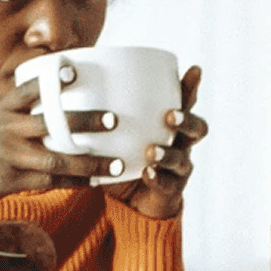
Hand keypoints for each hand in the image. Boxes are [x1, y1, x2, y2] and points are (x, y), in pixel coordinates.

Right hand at [0, 77, 117, 199]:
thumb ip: (17, 105)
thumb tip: (51, 91)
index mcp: (2, 108)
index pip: (29, 90)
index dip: (51, 81)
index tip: (73, 73)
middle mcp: (8, 129)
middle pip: (52, 124)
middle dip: (84, 122)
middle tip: (111, 120)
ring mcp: (12, 156)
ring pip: (57, 160)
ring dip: (89, 163)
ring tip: (114, 163)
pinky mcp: (14, 180)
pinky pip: (51, 183)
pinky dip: (74, 182)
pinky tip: (94, 181)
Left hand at [106, 66, 204, 217]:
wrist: (129, 201)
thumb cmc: (122, 159)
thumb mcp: (114, 134)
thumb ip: (105, 114)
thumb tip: (72, 81)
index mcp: (169, 126)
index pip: (186, 103)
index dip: (191, 87)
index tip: (193, 69)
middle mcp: (179, 145)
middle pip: (197, 129)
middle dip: (186, 120)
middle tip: (169, 115)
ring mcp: (177, 169)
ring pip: (182, 159)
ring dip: (168, 153)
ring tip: (151, 151)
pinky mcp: (170, 190)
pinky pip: (168, 185)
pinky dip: (157, 178)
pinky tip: (147, 173)